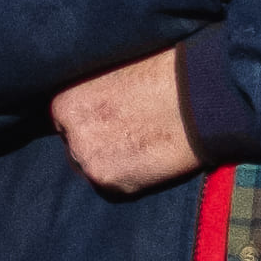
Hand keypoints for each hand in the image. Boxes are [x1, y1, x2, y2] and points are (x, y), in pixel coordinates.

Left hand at [51, 47, 198, 195]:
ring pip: (94, 169)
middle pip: (76, 149)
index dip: (88, 123)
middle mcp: (70, 135)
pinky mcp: (112, 184)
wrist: (195, 100)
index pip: (65, 123)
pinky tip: (150, 160)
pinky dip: (130, 179)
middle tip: (128, 135)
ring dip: (112, 164)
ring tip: (142, 147)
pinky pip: (115, 187)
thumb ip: (93, 92)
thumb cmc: (159, 76)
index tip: (107, 122)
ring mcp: (89, 162)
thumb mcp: (112, 73)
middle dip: (97, 145)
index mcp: (65, 104)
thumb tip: (93, 102)